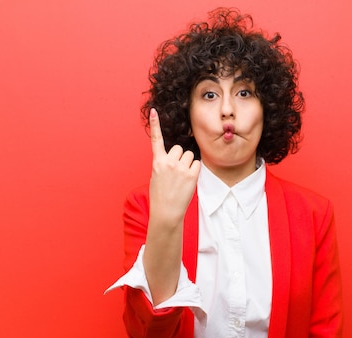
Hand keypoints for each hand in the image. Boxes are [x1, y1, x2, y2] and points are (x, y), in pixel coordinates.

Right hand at [148, 108, 200, 224]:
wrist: (166, 212)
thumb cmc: (161, 195)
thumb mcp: (157, 176)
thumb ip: (164, 163)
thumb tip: (176, 155)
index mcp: (157, 162)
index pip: (156, 140)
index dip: (155, 125)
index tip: (154, 111)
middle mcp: (168, 162)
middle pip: (180, 148)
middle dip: (180, 157)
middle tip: (176, 172)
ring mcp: (180, 168)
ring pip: (189, 155)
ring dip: (188, 163)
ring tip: (182, 178)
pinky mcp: (191, 175)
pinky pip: (197, 164)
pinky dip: (195, 170)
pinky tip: (188, 180)